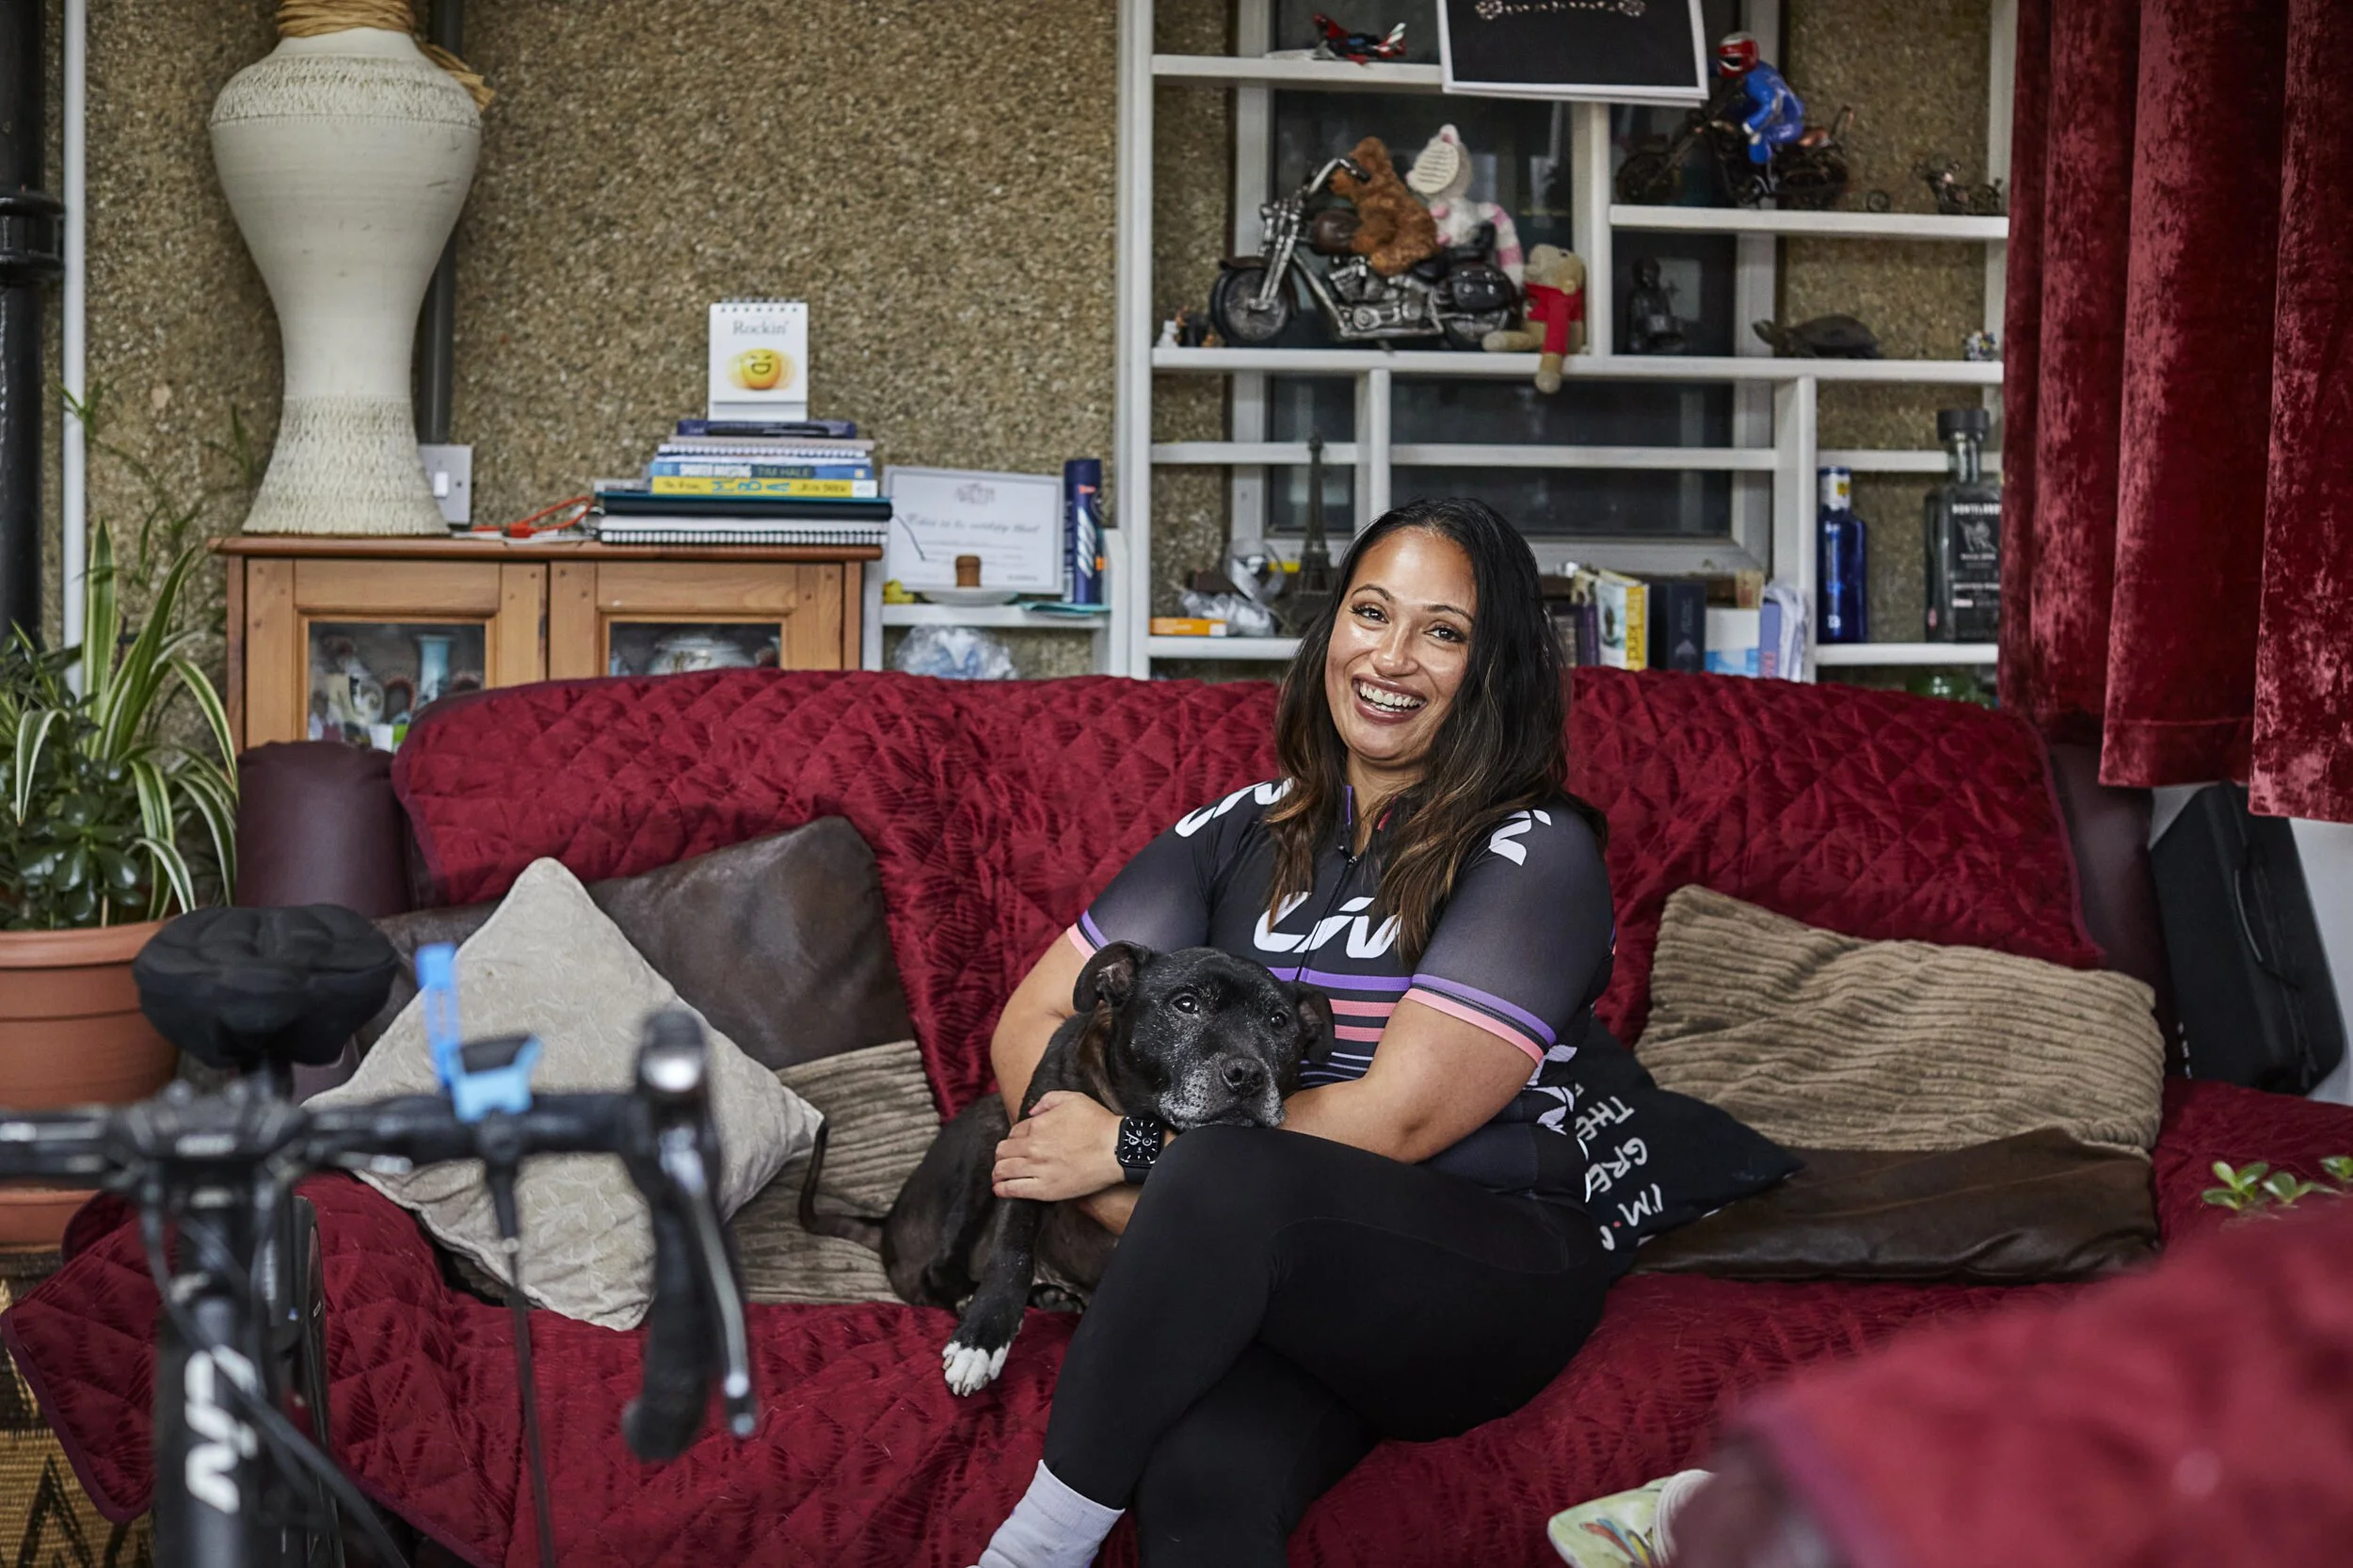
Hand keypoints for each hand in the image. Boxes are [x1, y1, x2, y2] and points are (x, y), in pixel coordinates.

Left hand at [993, 1092, 1122, 1201]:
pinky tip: (1000, 1189)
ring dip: (998, 1172)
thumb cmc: (1099, 1124)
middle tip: (1004, 1159)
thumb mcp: (1074, 1099)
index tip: (1018, 1143)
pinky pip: (1014, 1190)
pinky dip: (1002, 1189)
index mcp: (1037, 1125)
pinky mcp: (1045, 1189)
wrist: (1115, 1149)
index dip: (1014, 1138)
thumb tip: (1032, 1111)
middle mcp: (1032, 1147)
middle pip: (1002, 1151)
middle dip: (1001, 1154)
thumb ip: (1048, 1100)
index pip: (1013, 1133)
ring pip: (1003, 1170)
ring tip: (998, 1175)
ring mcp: (1037, 1169)